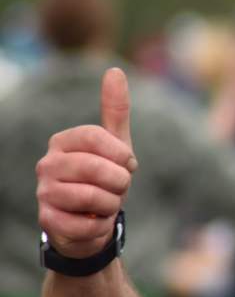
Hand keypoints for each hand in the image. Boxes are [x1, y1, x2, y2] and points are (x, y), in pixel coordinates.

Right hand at [36, 68, 137, 258]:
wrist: (93, 221)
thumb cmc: (105, 179)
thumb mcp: (116, 145)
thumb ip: (115, 110)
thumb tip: (115, 70)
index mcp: (62, 142)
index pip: (95, 136)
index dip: (120, 153)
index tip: (128, 163)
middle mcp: (47, 164)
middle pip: (95, 168)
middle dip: (119, 181)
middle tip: (118, 187)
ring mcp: (44, 193)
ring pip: (92, 197)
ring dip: (111, 204)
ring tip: (105, 204)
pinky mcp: (48, 221)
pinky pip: (87, 224)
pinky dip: (101, 225)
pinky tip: (94, 221)